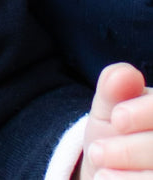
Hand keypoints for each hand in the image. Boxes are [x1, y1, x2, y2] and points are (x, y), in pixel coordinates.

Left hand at [80, 63, 152, 178]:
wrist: (109, 174)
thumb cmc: (113, 136)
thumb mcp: (108, 110)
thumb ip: (114, 89)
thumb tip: (126, 74)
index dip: (147, 112)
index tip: (117, 119)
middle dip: (132, 150)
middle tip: (96, 153)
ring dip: (133, 177)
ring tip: (101, 175)